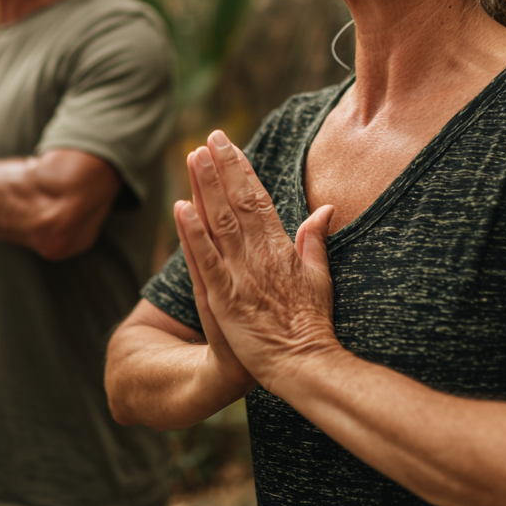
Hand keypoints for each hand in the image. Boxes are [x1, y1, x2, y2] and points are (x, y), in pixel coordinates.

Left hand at [175, 129, 339, 392]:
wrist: (305, 367)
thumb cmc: (312, 325)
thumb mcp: (320, 278)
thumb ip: (315, 241)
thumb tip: (325, 208)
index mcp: (281, 248)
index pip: (258, 200)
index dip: (242, 171)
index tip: (229, 146)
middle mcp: (260, 256)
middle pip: (237, 203)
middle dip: (222, 168)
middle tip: (208, 138)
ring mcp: (241, 276)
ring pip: (219, 223)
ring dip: (205, 188)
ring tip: (193, 157)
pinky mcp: (224, 298)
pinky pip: (205, 261)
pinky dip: (192, 234)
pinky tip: (181, 208)